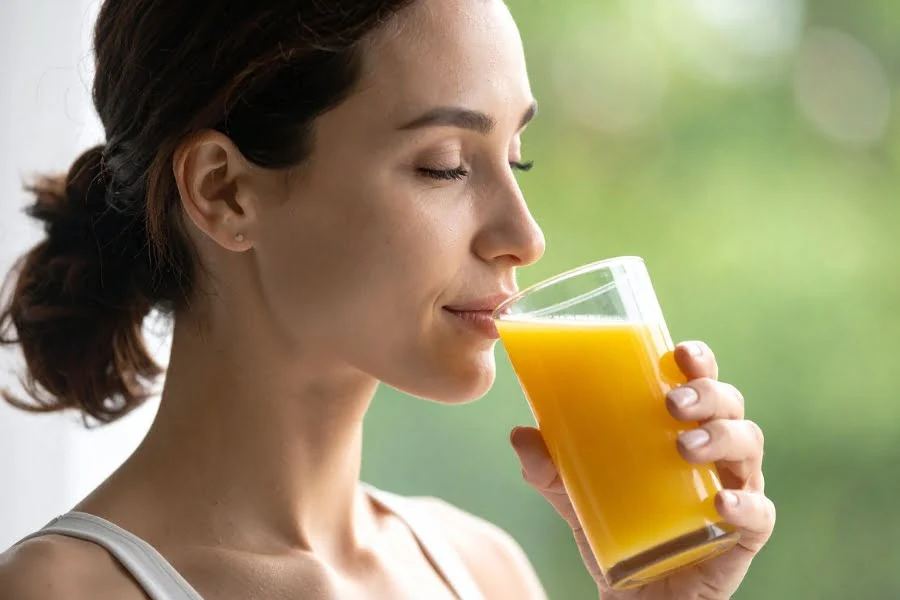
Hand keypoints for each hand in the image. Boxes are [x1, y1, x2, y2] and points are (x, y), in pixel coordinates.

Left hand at [510, 341, 774, 598]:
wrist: (636, 594)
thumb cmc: (614, 526)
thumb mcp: (572, 495)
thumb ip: (547, 468)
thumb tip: (520, 435)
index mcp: (681, 426)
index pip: (699, 380)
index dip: (698, 360)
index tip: (679, 351)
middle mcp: (715, 450)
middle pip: (728, 404)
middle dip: (706, 393)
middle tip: (671, 404)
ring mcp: (735, 487)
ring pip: (748, 445)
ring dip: (720, 437)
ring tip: (684, 446)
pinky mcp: (744, 533)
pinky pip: (760, 513)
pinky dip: (746, 505)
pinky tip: (721, 503)